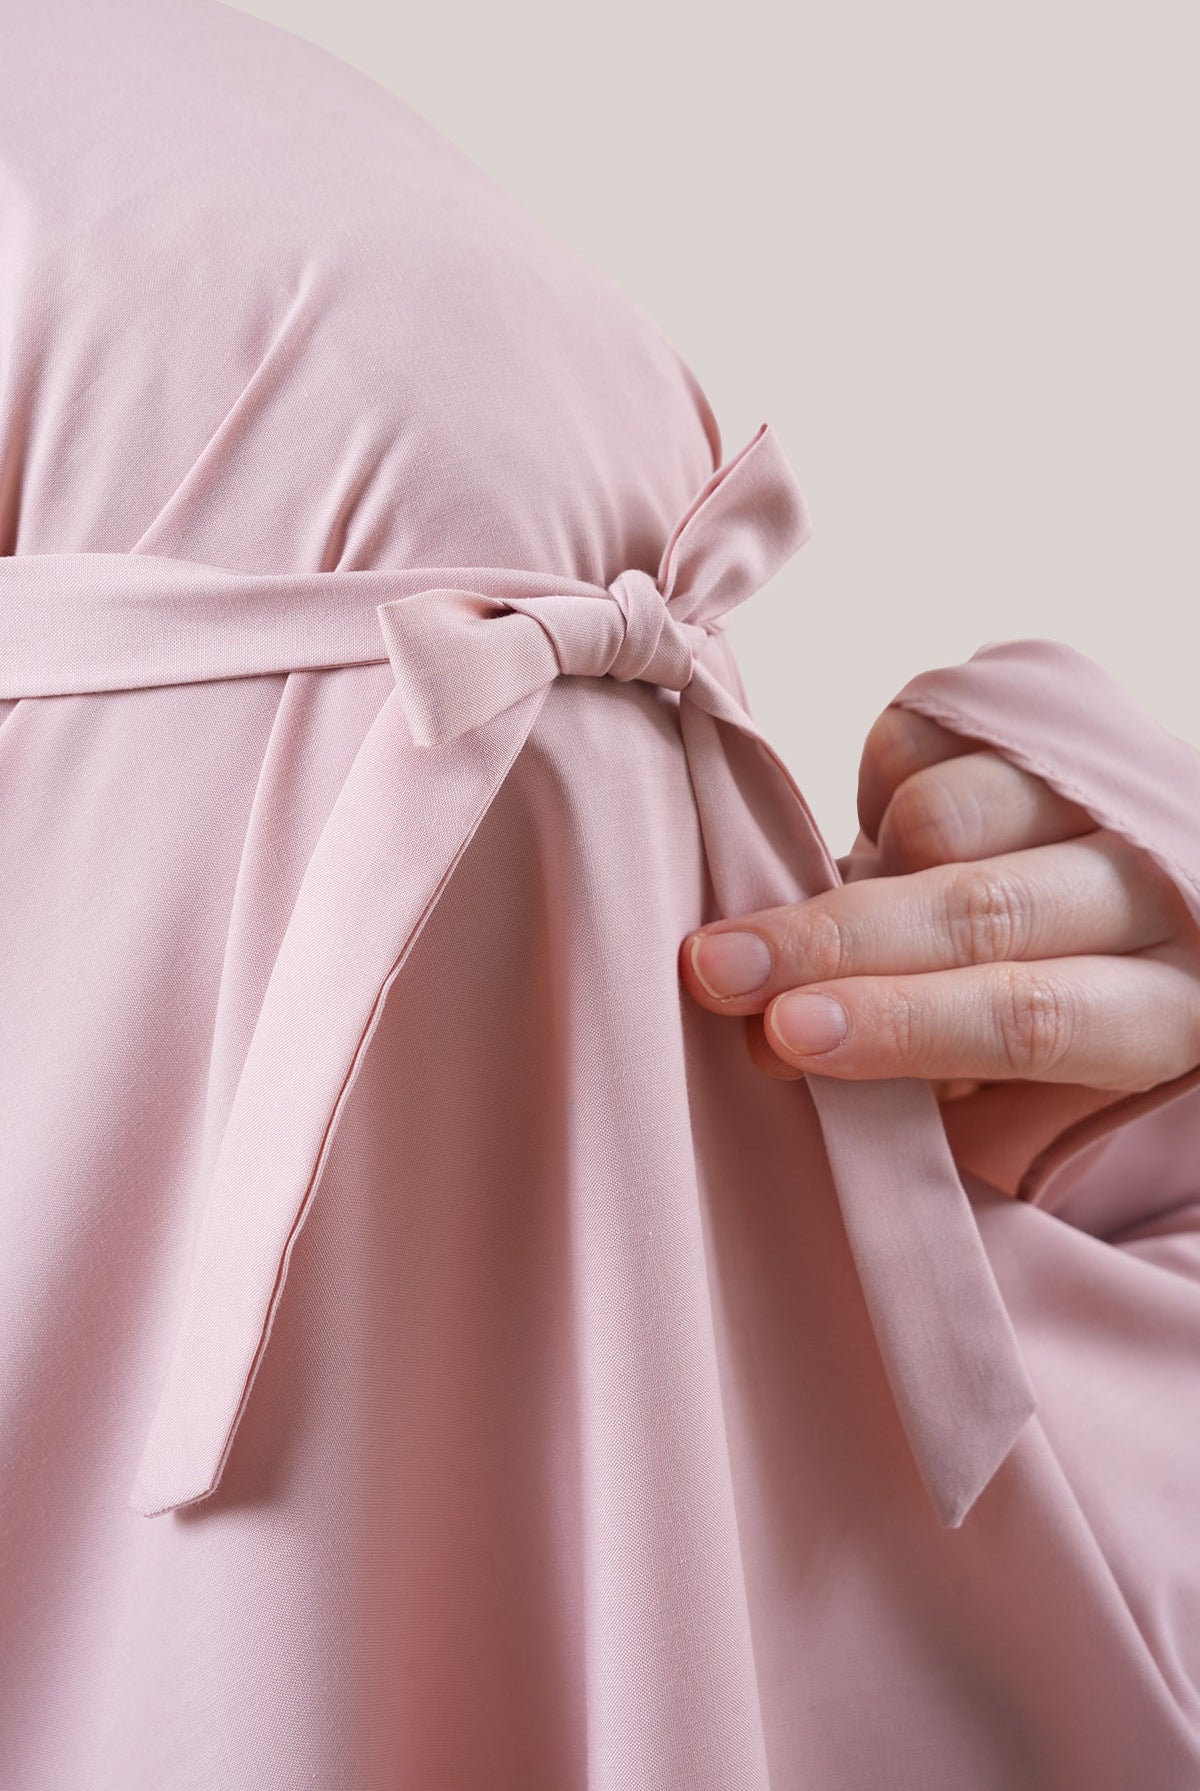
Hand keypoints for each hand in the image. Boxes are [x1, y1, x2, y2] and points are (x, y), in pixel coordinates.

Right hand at [680, 705, 1199, 1095]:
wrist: (1151, 877)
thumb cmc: (1067, 1008)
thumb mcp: (1032, 1088)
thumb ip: (934, 1074)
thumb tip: (782, 1039)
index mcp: (1178, 1009)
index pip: (1035, 1017)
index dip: (904, 1025)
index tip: (784, 1036)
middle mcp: (1163, 884)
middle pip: (983, 910)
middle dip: (829, 942)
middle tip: (715, 968)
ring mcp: (1109, 781)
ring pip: (945, 814)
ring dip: (862, 869)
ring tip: (842, 914)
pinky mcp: (1056, 707)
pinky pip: (920, 739)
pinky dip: (876, 792)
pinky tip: (892, 842)